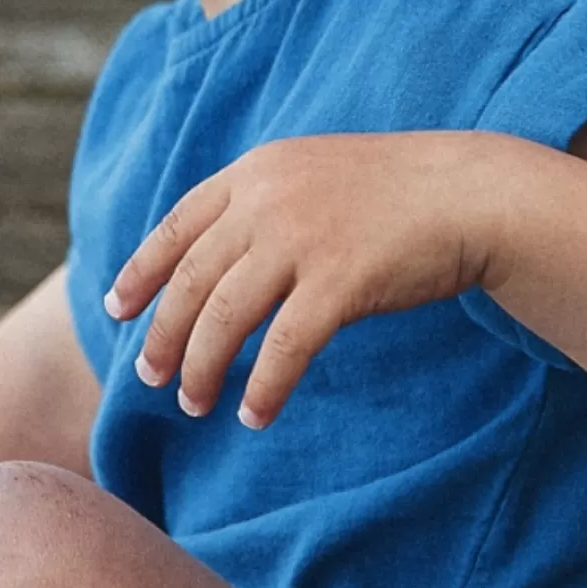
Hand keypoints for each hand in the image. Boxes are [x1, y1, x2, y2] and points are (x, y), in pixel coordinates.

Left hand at [104, 133, 510, 429]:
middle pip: (190, 280)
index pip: (176, 226)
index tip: (118, 309)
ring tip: (194, 405)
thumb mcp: (311, 174)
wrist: (468, 192)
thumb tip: (213, 256)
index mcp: (254, 172)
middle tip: (149, 377)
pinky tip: (254, 415)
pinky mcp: (340, 281)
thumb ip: (262, 203)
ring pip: (224, 318)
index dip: (141, 271)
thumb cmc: (394, 192)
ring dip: (202, 368)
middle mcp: (267, 201)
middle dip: (163, 334)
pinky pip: (284, 348)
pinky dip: (264, 387)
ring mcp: (302, 239)